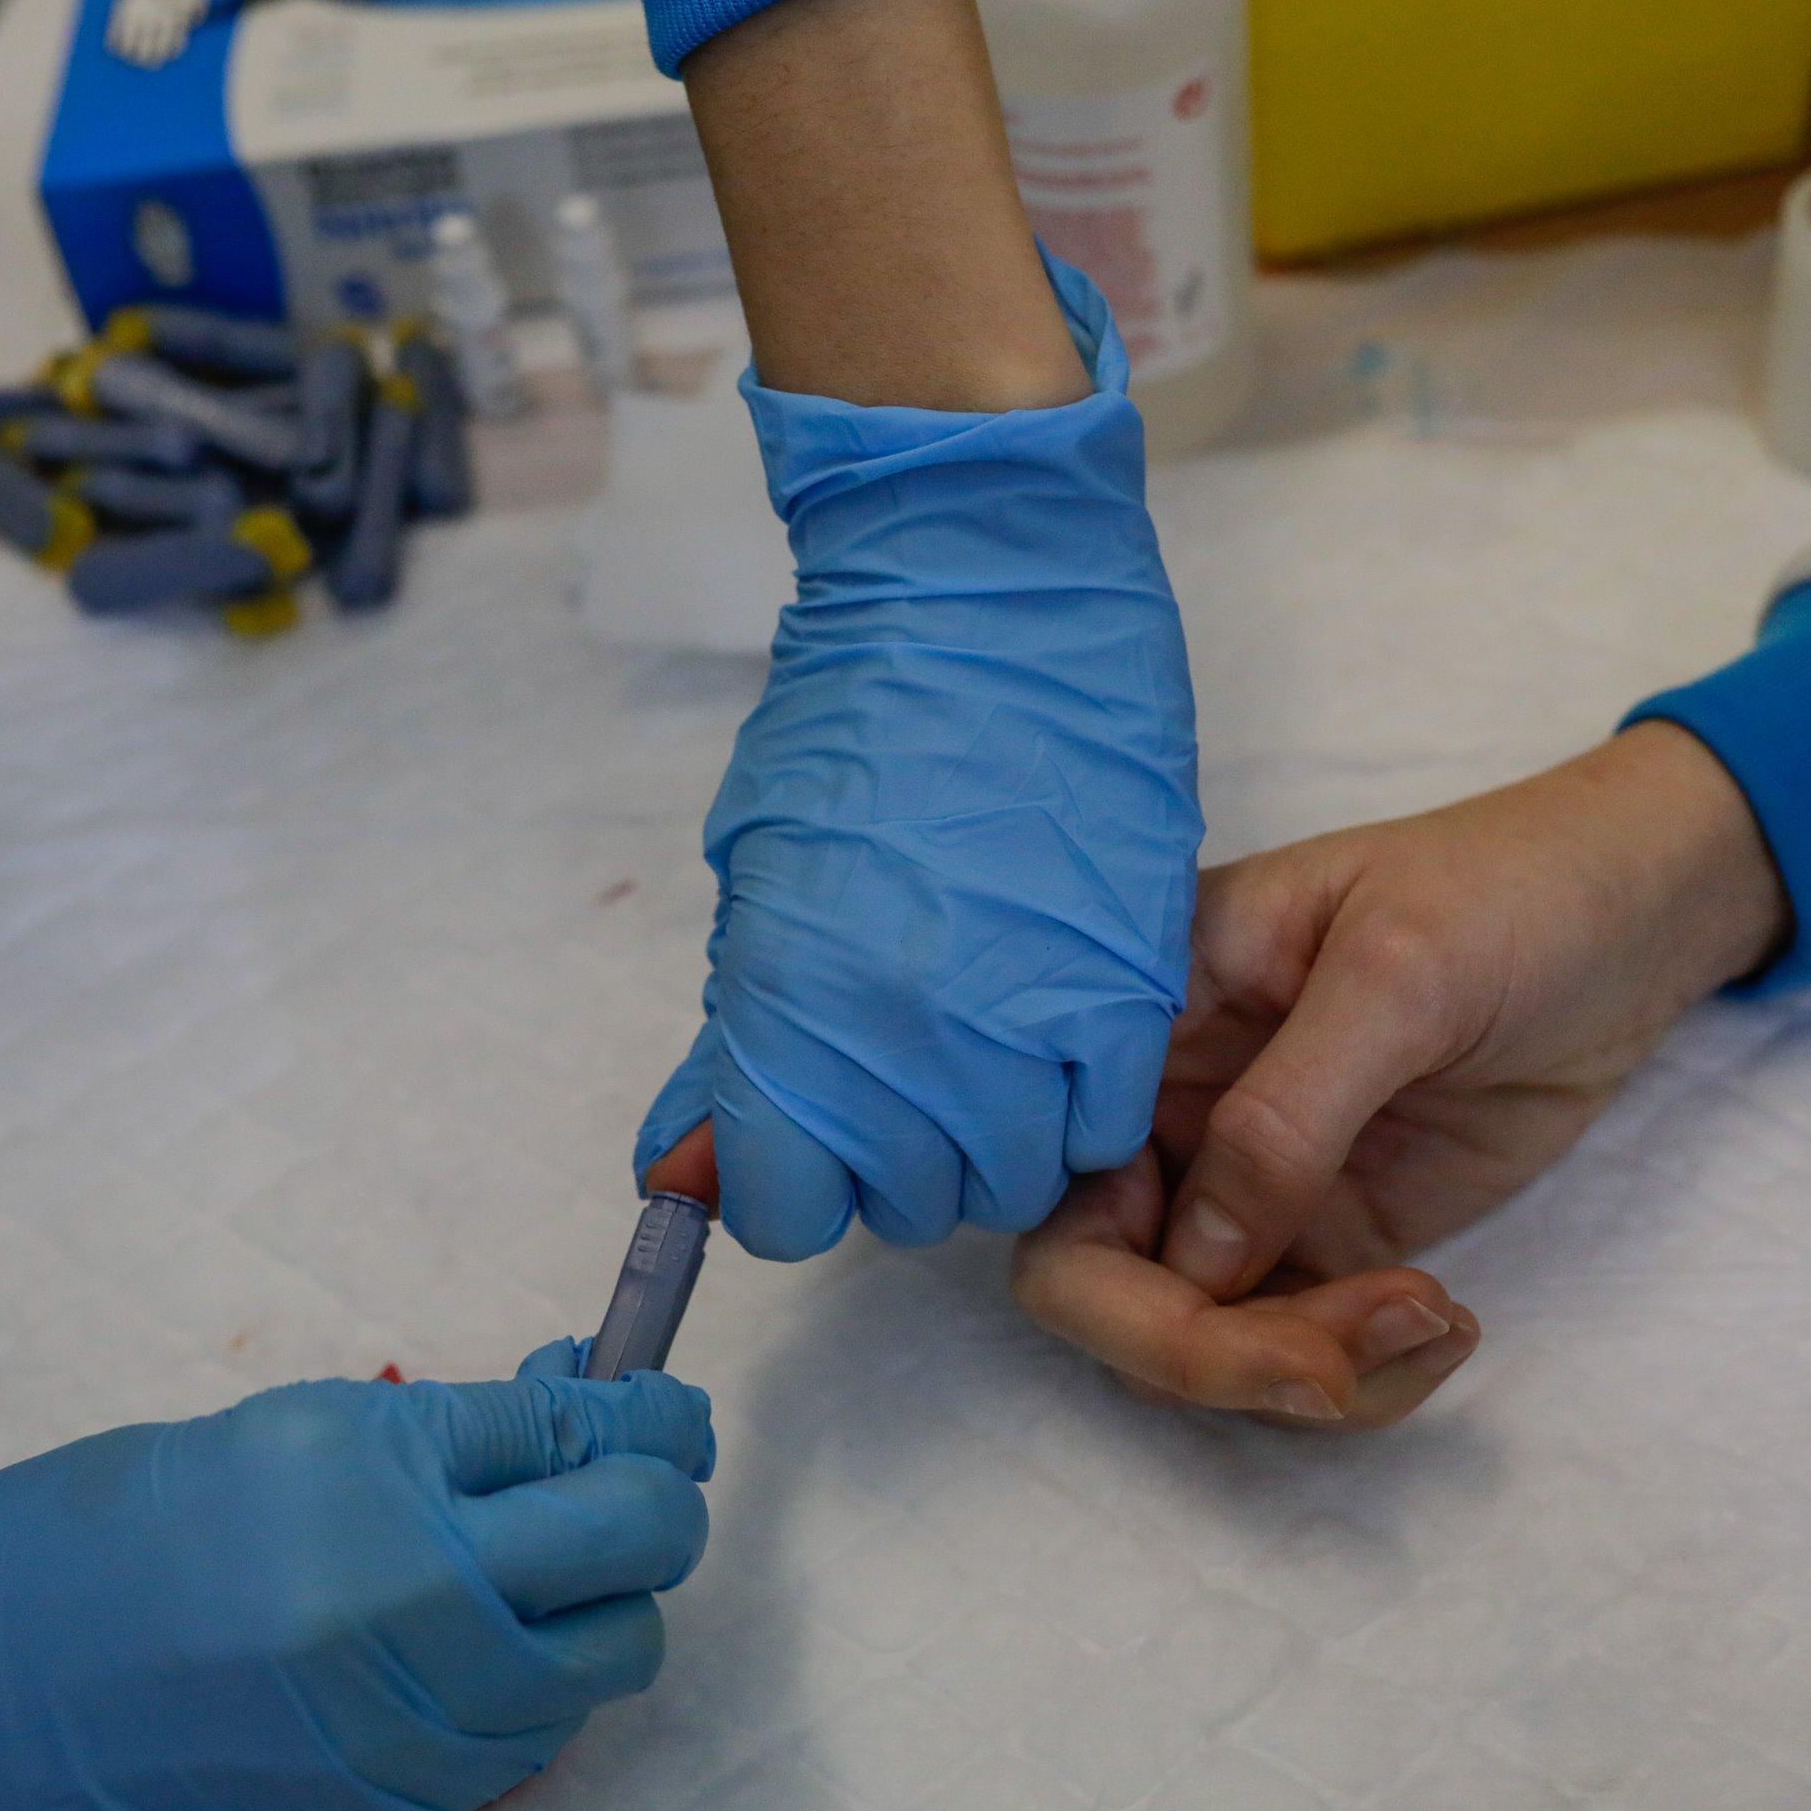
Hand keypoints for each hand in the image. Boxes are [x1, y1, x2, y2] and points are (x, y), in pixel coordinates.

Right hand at [0, 1346, 713, 1810]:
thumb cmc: (88, 1542)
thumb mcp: (269, 1437)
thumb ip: (430, 1439)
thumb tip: (571, 1410)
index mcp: (369, 1469)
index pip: (582, 1431)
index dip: (639, 1410)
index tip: (652, 1405)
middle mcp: (412, 1600)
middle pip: (641, 1539)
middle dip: (655, 1495)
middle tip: (626, 1473)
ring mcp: (412, 1728)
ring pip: (608, 1660)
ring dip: (595, 1607)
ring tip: (522, 1574)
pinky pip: (524, 1748)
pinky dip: (517, 1695)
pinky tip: (443, 1660)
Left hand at [636, 252, 1202, 1261]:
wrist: (984, 599)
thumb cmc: (856, 719)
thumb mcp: (760, 883)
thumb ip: (734, 1041)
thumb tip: (684, 1166)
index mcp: (788, 1014)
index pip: (781, 1210)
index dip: (792, 1185)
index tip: (809, 1143)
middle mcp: (901, 1044)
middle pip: (906, 1205)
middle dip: (897, 1161)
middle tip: (905, 1077)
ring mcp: (1021, 1026)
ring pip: (1011, 1181)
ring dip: (994, 1142)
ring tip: (990, 1055)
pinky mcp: (1126, 992)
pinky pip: (1104, 1127)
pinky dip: (1079, 1107)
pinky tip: (1059, 1043)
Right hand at [1014, 724, 1786, 1422]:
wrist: (1639, 918)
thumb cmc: (1507, 893)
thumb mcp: (1396, 976)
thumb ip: (1286, 1116)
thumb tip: (1197, 1265)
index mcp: (1142, 1014)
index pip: (1046, 1163)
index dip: (1096, 1263)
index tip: (1212, 1291)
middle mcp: (1167, 1106)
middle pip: (1098, 1281)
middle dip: (1202, 1351)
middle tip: (1331, 1374)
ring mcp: (1244, 1181)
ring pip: (1201, 1335)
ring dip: (1305, 1368)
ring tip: (1434, 1317)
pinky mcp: (1329, 1237)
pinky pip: (1299, 1347)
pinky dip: (1365, 1371)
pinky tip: (1447, 1321)